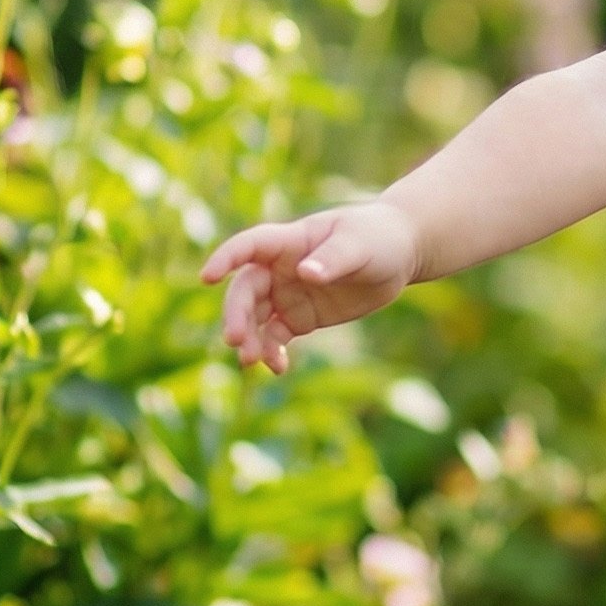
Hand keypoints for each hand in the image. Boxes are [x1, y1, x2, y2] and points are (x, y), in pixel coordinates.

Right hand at [199, 199, 421, 373]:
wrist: (399, 254)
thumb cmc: (377, 237)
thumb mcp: (359, 245)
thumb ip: (334, 259)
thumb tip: (307, 273)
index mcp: (290, 241)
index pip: (249, 246)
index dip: (226, 258)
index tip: (207, 277)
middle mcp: (280, 268)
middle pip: (246, 290)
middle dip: (237, 314)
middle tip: (236, 340)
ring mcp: (287, 294)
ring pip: (255, 317)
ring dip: (250, 338)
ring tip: (252, 361)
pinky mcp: (300, 317)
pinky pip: (275, 337)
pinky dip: (272, 352)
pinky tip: (277, 368)